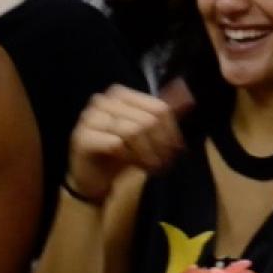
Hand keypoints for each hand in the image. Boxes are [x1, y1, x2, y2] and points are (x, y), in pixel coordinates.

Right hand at [66, 84, 187, 200]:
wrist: (92, 178)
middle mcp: (103, 100)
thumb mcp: (146, 134)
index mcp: (121, 94)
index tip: (175, 150)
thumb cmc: (121, 154)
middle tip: (163, 164)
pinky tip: (133, 166)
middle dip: (160, 145)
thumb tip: (190, 101)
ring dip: (146, 154)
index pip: (158, 107)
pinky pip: (116, 144)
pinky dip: (130, 157)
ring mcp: (90, 117)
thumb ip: (162, 117)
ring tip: (150, 167)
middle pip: (147, 120)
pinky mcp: (82, 137)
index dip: (171, 131)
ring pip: (133, 131)